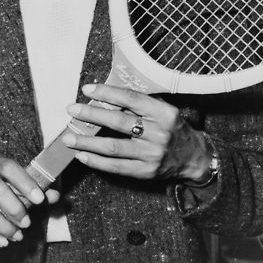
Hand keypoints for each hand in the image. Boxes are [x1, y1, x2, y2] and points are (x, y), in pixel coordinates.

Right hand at [0, 151, 59, 247]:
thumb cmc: (1, 191)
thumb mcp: (18, 187)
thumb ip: (37, 191)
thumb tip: (54, 195)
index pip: (8, 166)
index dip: (25, 182)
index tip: (40, 199)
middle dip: (14, 208)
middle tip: (27, 223)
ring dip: (3, 225)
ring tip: (18, 236)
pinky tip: (2, 242)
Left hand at [62, 84, 210, 181]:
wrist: (194, 157)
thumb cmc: (172, 127)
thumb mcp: (163, 110)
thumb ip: (139, 104)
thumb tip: (104, 96)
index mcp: (163, 112)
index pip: (130, 99)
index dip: (106, 93)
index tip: (87, 89)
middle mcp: (158, 133)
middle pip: (118, 122)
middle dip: (91, 114)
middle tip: (71, 110)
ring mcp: (152, 154)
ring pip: (113, 147)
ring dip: (87, 142)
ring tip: (68, 137)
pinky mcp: (146, 172)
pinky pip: (116, 167)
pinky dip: (96, 161)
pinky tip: (81, 155)